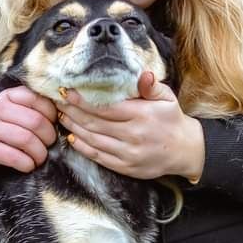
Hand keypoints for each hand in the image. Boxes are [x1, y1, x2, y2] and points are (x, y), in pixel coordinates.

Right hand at [0, 87, 56, 195]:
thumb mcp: (9, 114)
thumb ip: (30, 111)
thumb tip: (63, 116)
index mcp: (8, 96)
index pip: (39, 100)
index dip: (53, 116)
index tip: (53, 127)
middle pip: (36, 121)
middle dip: (49, 138)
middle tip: (48, 147)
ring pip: (26, 139)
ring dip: (39, 154)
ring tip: (39, 159)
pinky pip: (13, 156)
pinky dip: (26, 164)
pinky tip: (27, 165)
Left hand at [57, 72, 204, 180]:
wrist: (185, 151)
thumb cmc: (172, 120)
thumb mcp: (167, 98)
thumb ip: (152, 86)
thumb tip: (143, 75)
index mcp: (142, 116)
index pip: (105, 107)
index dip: (83, 100)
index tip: (67, 92)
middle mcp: (133, 135)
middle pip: (94, 123)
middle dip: (73, 112)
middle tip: (58, 102)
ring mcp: (128, 153)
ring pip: (93, 140)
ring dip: (74, 127)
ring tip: (62, 116)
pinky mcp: (125, 167)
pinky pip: (98, 157)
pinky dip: (82, 147)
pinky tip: (72, 137)